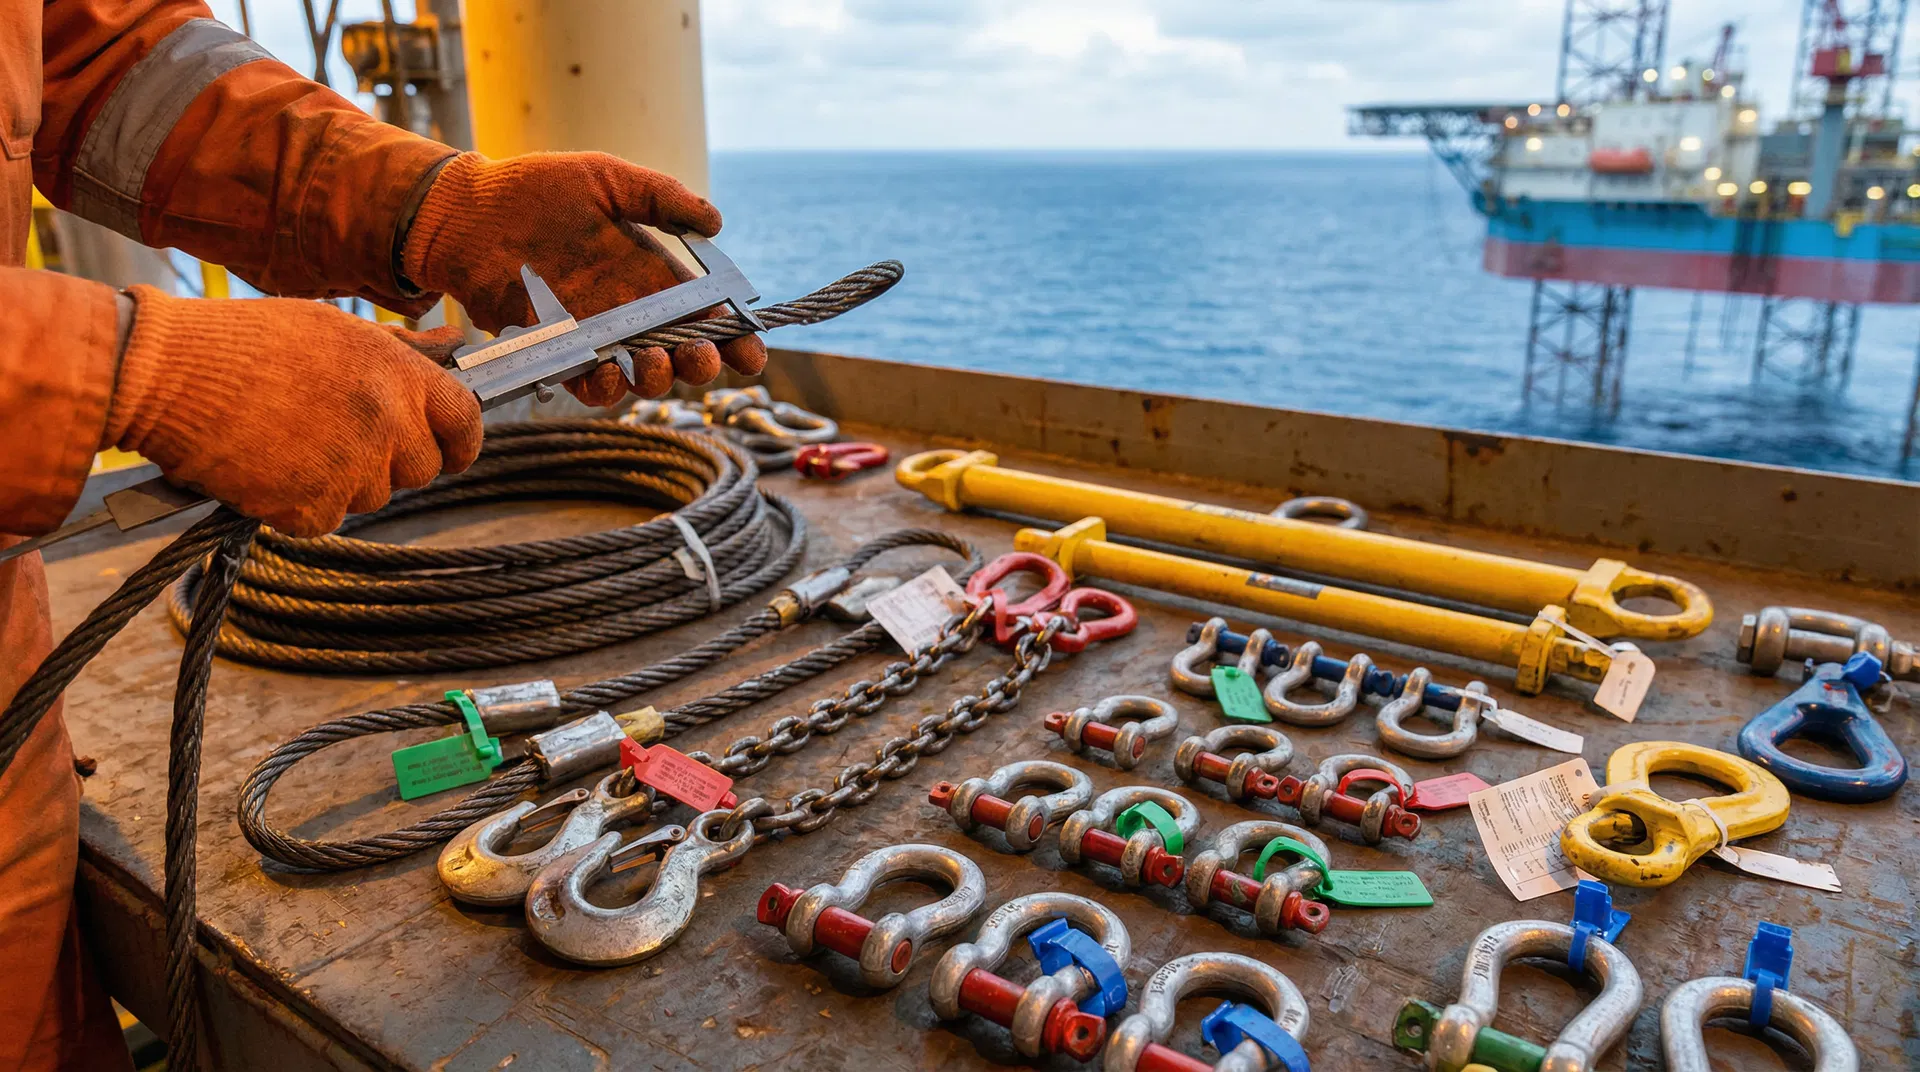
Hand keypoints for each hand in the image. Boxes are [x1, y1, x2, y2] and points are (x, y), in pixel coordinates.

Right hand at [103, 287, 483, 536]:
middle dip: (391, 462)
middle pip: (422, 469)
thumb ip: (402, 348)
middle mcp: (386, 420)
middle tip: (340, 439)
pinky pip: (327, 518)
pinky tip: (269, 467)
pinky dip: (300, 505)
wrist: (165, 373)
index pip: (466, 421)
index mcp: (398, 372)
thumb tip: (455, 344)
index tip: (451, 452)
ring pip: (373, 496)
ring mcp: (352, 466)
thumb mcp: (332, 328)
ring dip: (342, 481)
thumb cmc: (244, 342)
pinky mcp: (312, 505)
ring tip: (290, 440)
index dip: (462, 442)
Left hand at [400, 152, 767, 406]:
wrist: (468, 213)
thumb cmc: (535, 189)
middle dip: (704, 363)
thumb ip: (662, 198)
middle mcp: (632, 310)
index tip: (751, 349)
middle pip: (685, 353)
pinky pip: (591, 385)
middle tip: (701, 355)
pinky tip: (608, 370)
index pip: (707, 313)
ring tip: (655, 360)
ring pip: (644, 376)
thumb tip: (718, 222)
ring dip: (659, 378)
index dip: (735, 336)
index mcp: (654, 274)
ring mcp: (596, 335)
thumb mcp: (608, 178)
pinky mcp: (558, 351)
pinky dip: (605, 387)